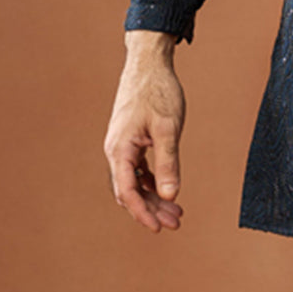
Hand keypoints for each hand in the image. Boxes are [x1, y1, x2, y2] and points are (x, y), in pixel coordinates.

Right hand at [104, 30, 185, 231]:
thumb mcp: (168, 128)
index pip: (128, 191)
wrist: (149, 63)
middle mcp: (116, 150)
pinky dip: (152, 180)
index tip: (159, 228)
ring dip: (153, 196)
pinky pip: (138, 168)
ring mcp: (122, 145)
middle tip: (176, 222)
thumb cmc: (158, 92)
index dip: (142, 212)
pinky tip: (167, 189)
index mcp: (120, 149)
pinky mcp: (131, 139)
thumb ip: (169, 162)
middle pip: (130, 190)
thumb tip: (170, 195)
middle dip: (152, 208)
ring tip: (176, 211)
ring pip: (135, 180)